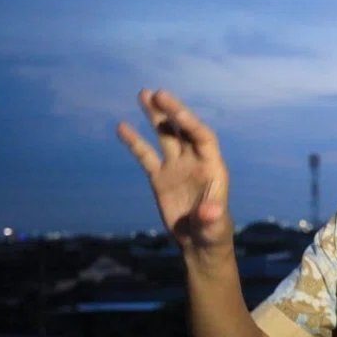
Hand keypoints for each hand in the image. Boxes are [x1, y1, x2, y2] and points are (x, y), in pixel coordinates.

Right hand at [117, 90, 231, 255]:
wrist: (199, 244)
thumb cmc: (213, 233)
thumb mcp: (215, 227)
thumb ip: (212, 217)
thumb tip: (209, 211)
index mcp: (213, 167)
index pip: (202, 137)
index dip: (189, 122)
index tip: (174, 109)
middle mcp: (195, 161)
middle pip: (183, 130)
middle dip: (172, 112)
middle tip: (156, 93)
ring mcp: (177, 167)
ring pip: (165, 136)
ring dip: (156, 116)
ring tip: (143, 94)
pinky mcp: (160, 178)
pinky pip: (146, 156)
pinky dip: (135, 142)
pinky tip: (121, 126)